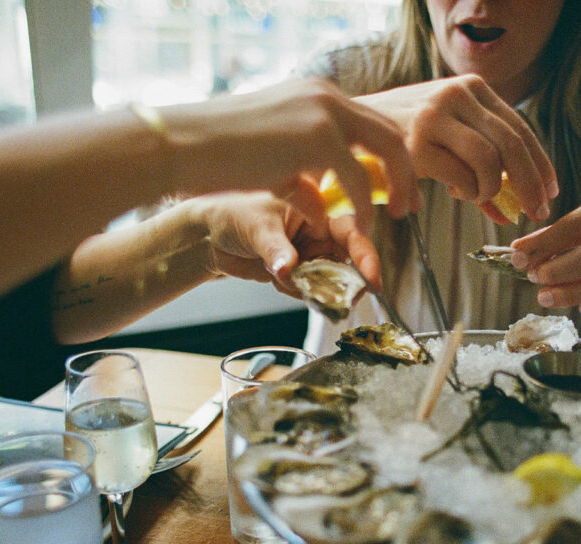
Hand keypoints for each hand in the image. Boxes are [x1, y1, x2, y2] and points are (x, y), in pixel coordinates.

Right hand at [161, 78, 421, 233]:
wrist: (183, 145)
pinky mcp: (317, 136)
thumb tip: (322, 207)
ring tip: (396, 216)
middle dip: (406, 170)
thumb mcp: (272, 164)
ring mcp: (324, 111)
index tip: (397, 187)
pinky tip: (364, 226)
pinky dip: (366, 205)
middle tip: (410, 204)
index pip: (370, 122)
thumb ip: (304, 179)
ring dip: (397, 186)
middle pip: (389, 131)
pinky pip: (358, 177)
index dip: (390, 157)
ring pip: (384, 149)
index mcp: (316, 95)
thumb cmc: (217, 157)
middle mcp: (325, 96)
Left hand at [183, 192, 381, 294]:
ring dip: (316, 290)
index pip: (352, 233)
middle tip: (336, 296)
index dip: (366, 257)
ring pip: (328, 282)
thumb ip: (276, 251)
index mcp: (318, 210)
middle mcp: (319, 233)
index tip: (372, 281)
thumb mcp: (257, 227)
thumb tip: (290, 271)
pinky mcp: (296, 274)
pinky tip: (277, 280)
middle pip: (347, 263)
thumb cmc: (232, 213)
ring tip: (286, 279)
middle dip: (342, 282)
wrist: (207, 235)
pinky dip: (298, 293)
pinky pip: (307, 292)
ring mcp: (308, 256)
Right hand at [355, 74, 557, 221]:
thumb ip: (483, 163)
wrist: (353, 125)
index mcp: (472, 88)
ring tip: (479, 197)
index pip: (520, 128)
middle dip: (530, 185)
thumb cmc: (408, 136)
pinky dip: (469, 192)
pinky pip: (461, 176)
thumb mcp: (450, 136)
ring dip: (491, 190)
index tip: (550, 193)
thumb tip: (511, 209)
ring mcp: (435, 116)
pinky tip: (459, 192)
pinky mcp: (415, 143)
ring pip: (489, 161)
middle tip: (536, 212)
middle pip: (512, 145)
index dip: (541, 164)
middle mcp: (457, 95)